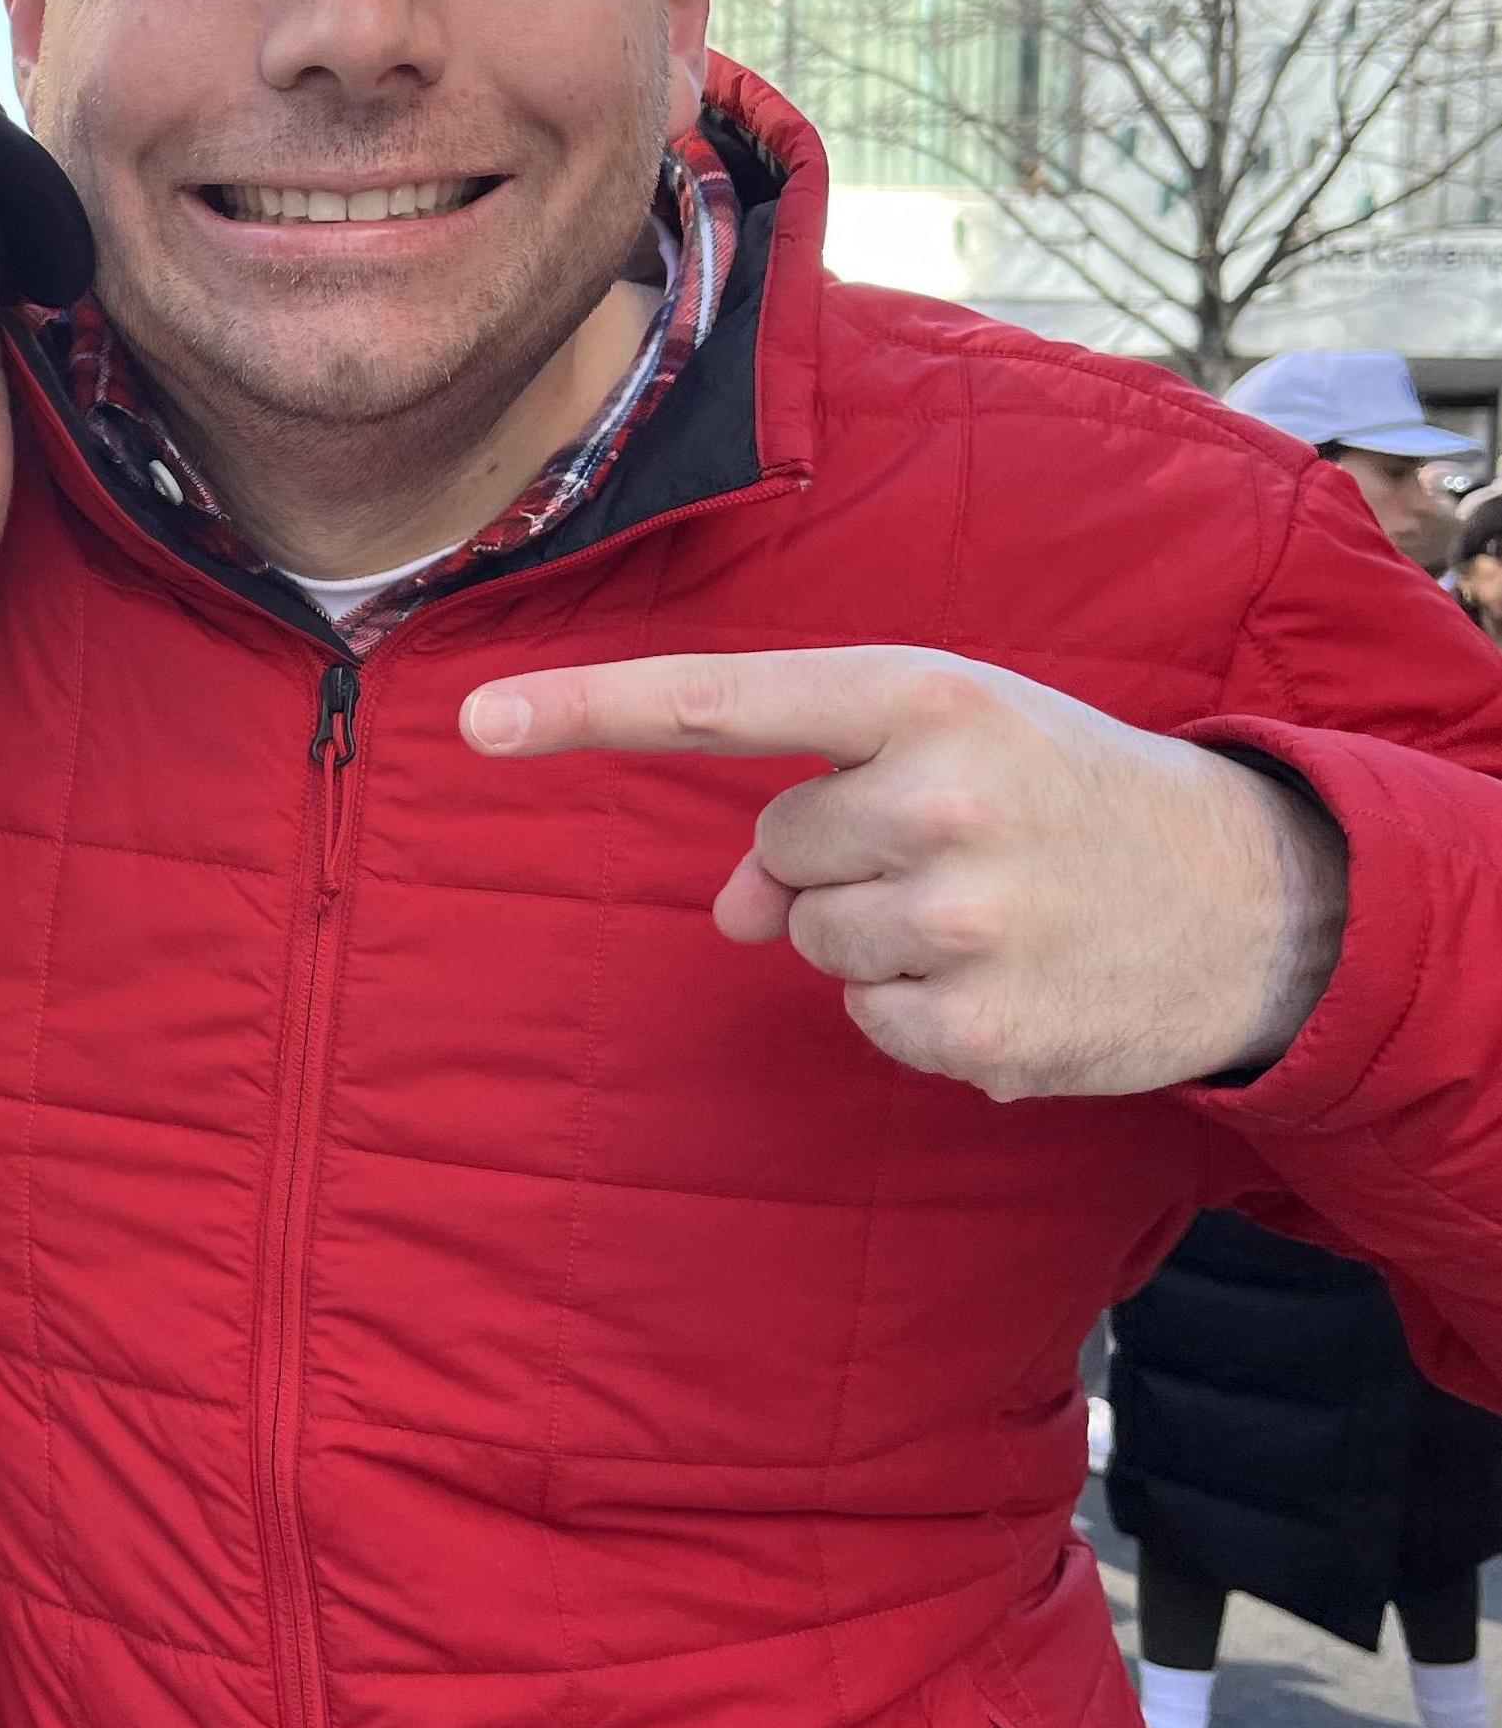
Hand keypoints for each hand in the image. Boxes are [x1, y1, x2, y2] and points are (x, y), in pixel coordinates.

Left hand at [460, 647, 1347, 1101]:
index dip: (587, 709)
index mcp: (925, 697)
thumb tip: (730, 914)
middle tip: (960, 848)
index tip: (474, 718)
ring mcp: (962, 919)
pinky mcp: (979, 1030)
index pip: (722, 700)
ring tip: (993, 912)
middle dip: (839, 858)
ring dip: (878, 937)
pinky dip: (918, 1012)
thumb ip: (818, 794)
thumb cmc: (1066, 799)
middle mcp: (939, 799)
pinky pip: (866, 1022)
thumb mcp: (956, 752)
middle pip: (775, 849)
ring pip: (811, 941)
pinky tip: (1008, 977)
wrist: (1254, 902)